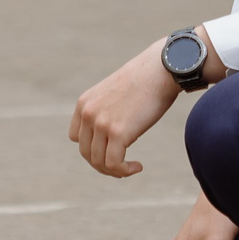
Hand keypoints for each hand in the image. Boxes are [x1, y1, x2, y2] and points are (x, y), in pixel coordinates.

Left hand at [69, 38, 181, 177]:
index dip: (93, 148)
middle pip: (86, 152)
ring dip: (115, 170)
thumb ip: (107, 111)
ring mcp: (101, 123)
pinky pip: (114, 164)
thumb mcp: (115, 94)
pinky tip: (137, 167)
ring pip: (99, 162)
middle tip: (122, 165)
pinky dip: (124, 171)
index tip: (111, 150)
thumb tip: (113, 137)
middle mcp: (88, 113)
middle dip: (103, 163)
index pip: (76, 137)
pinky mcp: (118, 133)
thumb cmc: (146, 80)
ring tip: (131, 168)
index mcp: (84, 103)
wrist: (162, 69)